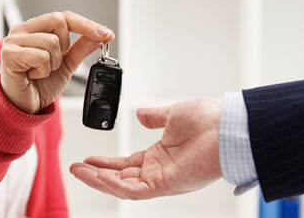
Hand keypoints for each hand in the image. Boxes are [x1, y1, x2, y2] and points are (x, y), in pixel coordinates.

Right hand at [1, 11, 113, 113]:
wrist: (24, 106)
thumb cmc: (39, 84)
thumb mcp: (67, 64)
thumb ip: (82, 47)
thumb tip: (102, 35)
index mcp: (35, 28)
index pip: (64, 16)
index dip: (86, 24)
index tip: (106, 34)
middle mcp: (23, 30)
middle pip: (58, 20)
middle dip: (64, 46)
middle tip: (55, 63)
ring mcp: (13, 40)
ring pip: (51, 41)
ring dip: (53, 63)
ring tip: (41, 72)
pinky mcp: (8, 54)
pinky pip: (40, 56)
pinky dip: (43, 70)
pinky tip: (33, 75)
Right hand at [70, 99, 221, 199]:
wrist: (227, 128)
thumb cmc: (208, 121)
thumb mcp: (173, 114)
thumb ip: (154, 117)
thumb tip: (140, 114)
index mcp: (160, 155)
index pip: (126, 164)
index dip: (105, 162)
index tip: (87, 158)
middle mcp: (158, 170)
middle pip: (120, 177)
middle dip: (96, 173)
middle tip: (76, 168)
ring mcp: (161, 179)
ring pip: (123, 186)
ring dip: (99, 180)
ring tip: (78, 171)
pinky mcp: (165, 184)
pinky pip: (135, 190)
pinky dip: (115, 184)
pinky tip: (98, 175)